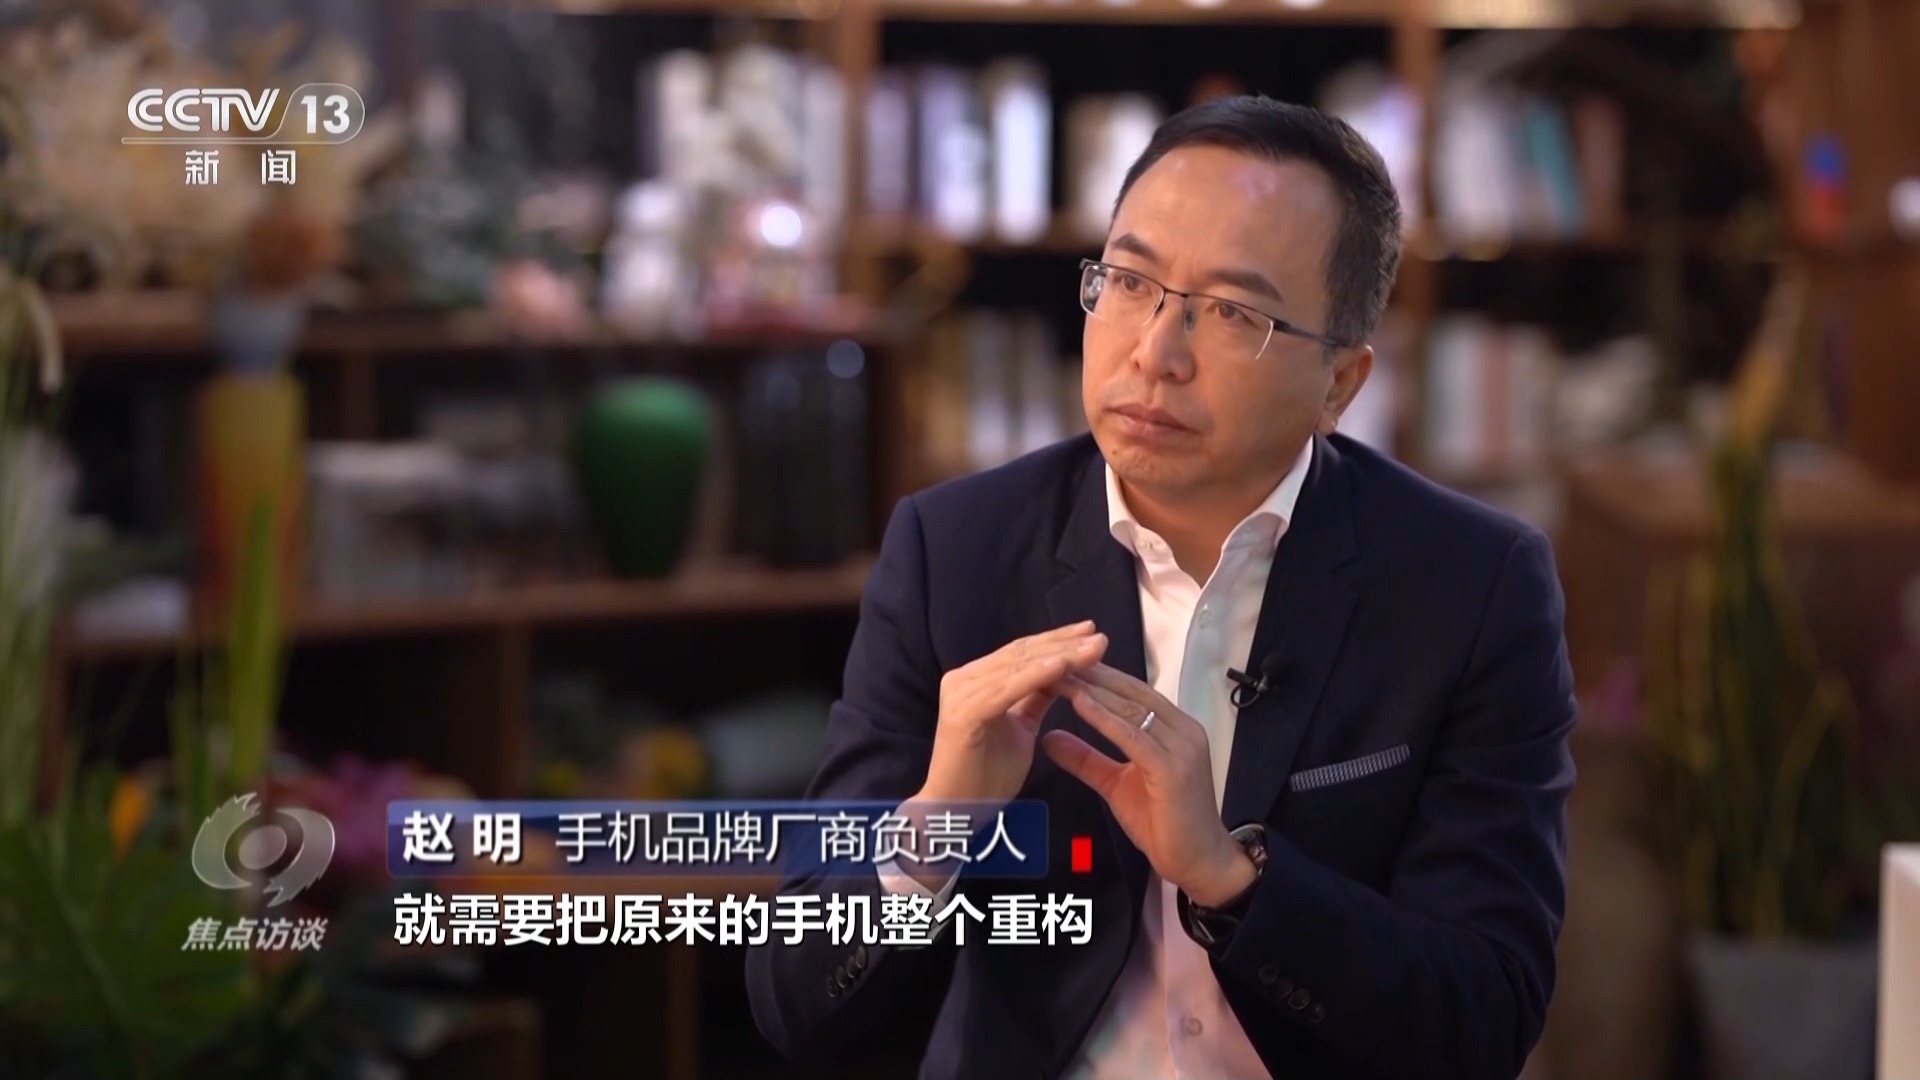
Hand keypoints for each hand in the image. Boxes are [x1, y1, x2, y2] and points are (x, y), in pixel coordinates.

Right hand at [916, 621, 1108, 808]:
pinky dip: (1036, 676)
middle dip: (1063, 642)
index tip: (1091, 633)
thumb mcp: (1020, 727)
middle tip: (1099, 635)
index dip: (1057, 640)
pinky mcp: (964, 713)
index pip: (1021, 652)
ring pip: (1018, 667)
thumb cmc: (986, 776)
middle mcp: (963, 679)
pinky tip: (1063, 667)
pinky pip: (1007, 690)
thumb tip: (1061, 672)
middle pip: (1021, 653)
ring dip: (1059, 655)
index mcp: (975, 680)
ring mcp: (961, 693)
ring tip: (1092, 648)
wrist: (957, 812)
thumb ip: (1034, 697)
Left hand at [1042, 664, 1256, 907]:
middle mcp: (1182, 729)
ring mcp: (1181, 746)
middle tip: (1052, 656)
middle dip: (1090, 674)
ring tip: (1057, 673)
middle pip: (1130, 691)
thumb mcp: (1115, 784)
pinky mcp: (1173, 768)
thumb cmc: (1163, 824)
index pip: (1130, 692)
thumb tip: (1049, 737)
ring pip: (1130, 708)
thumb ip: (1086, 758)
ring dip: (1091, 689)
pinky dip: (1105, 718)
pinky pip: (1133, 736)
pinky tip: (1079, 703)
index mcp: (1173, 728)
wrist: (1198, 862)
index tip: (1060, 663)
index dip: (1096, 676)